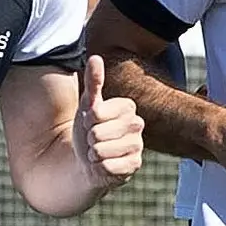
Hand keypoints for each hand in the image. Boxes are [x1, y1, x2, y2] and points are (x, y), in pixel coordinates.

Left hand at [71, 55, 144, 187]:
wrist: (87, 158)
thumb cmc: (88, 129)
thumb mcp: (87, 104)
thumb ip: (92, 81)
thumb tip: (95, 58)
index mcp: (127, 107)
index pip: (98, 112)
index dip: (88, 119)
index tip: (90, 121)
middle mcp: (137, 125)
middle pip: (100, 133)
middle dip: (90, 138)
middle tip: (94, 139)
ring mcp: (138, 146)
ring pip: (103, 150)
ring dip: (94, 153)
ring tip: (98, 151)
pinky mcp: (134, 165)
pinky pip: (109, 167)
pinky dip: (100, 167)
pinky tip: (103, 164)